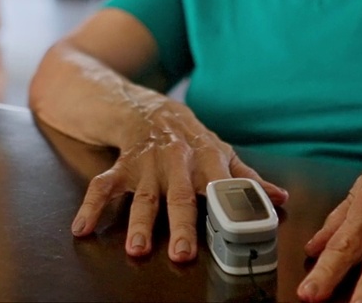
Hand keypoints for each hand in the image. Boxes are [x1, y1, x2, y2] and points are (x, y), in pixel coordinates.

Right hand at [70, 98, 287, 261]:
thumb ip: (247, 178)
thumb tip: (279, 198)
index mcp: (206, 159)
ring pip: (143, 196)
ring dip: (138, 223)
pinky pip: (102, 187)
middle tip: (182, 253)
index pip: (219, 186)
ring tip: (136, 249)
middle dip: (182, 225)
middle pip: (180, 196)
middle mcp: (176, 162)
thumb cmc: (192, 139)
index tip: (231, 232)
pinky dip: (91, 207)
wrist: (150, 109)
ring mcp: (146, 165)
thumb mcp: (222, 152)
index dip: (226, 208)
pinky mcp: (121, 167)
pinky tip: (82, 228)